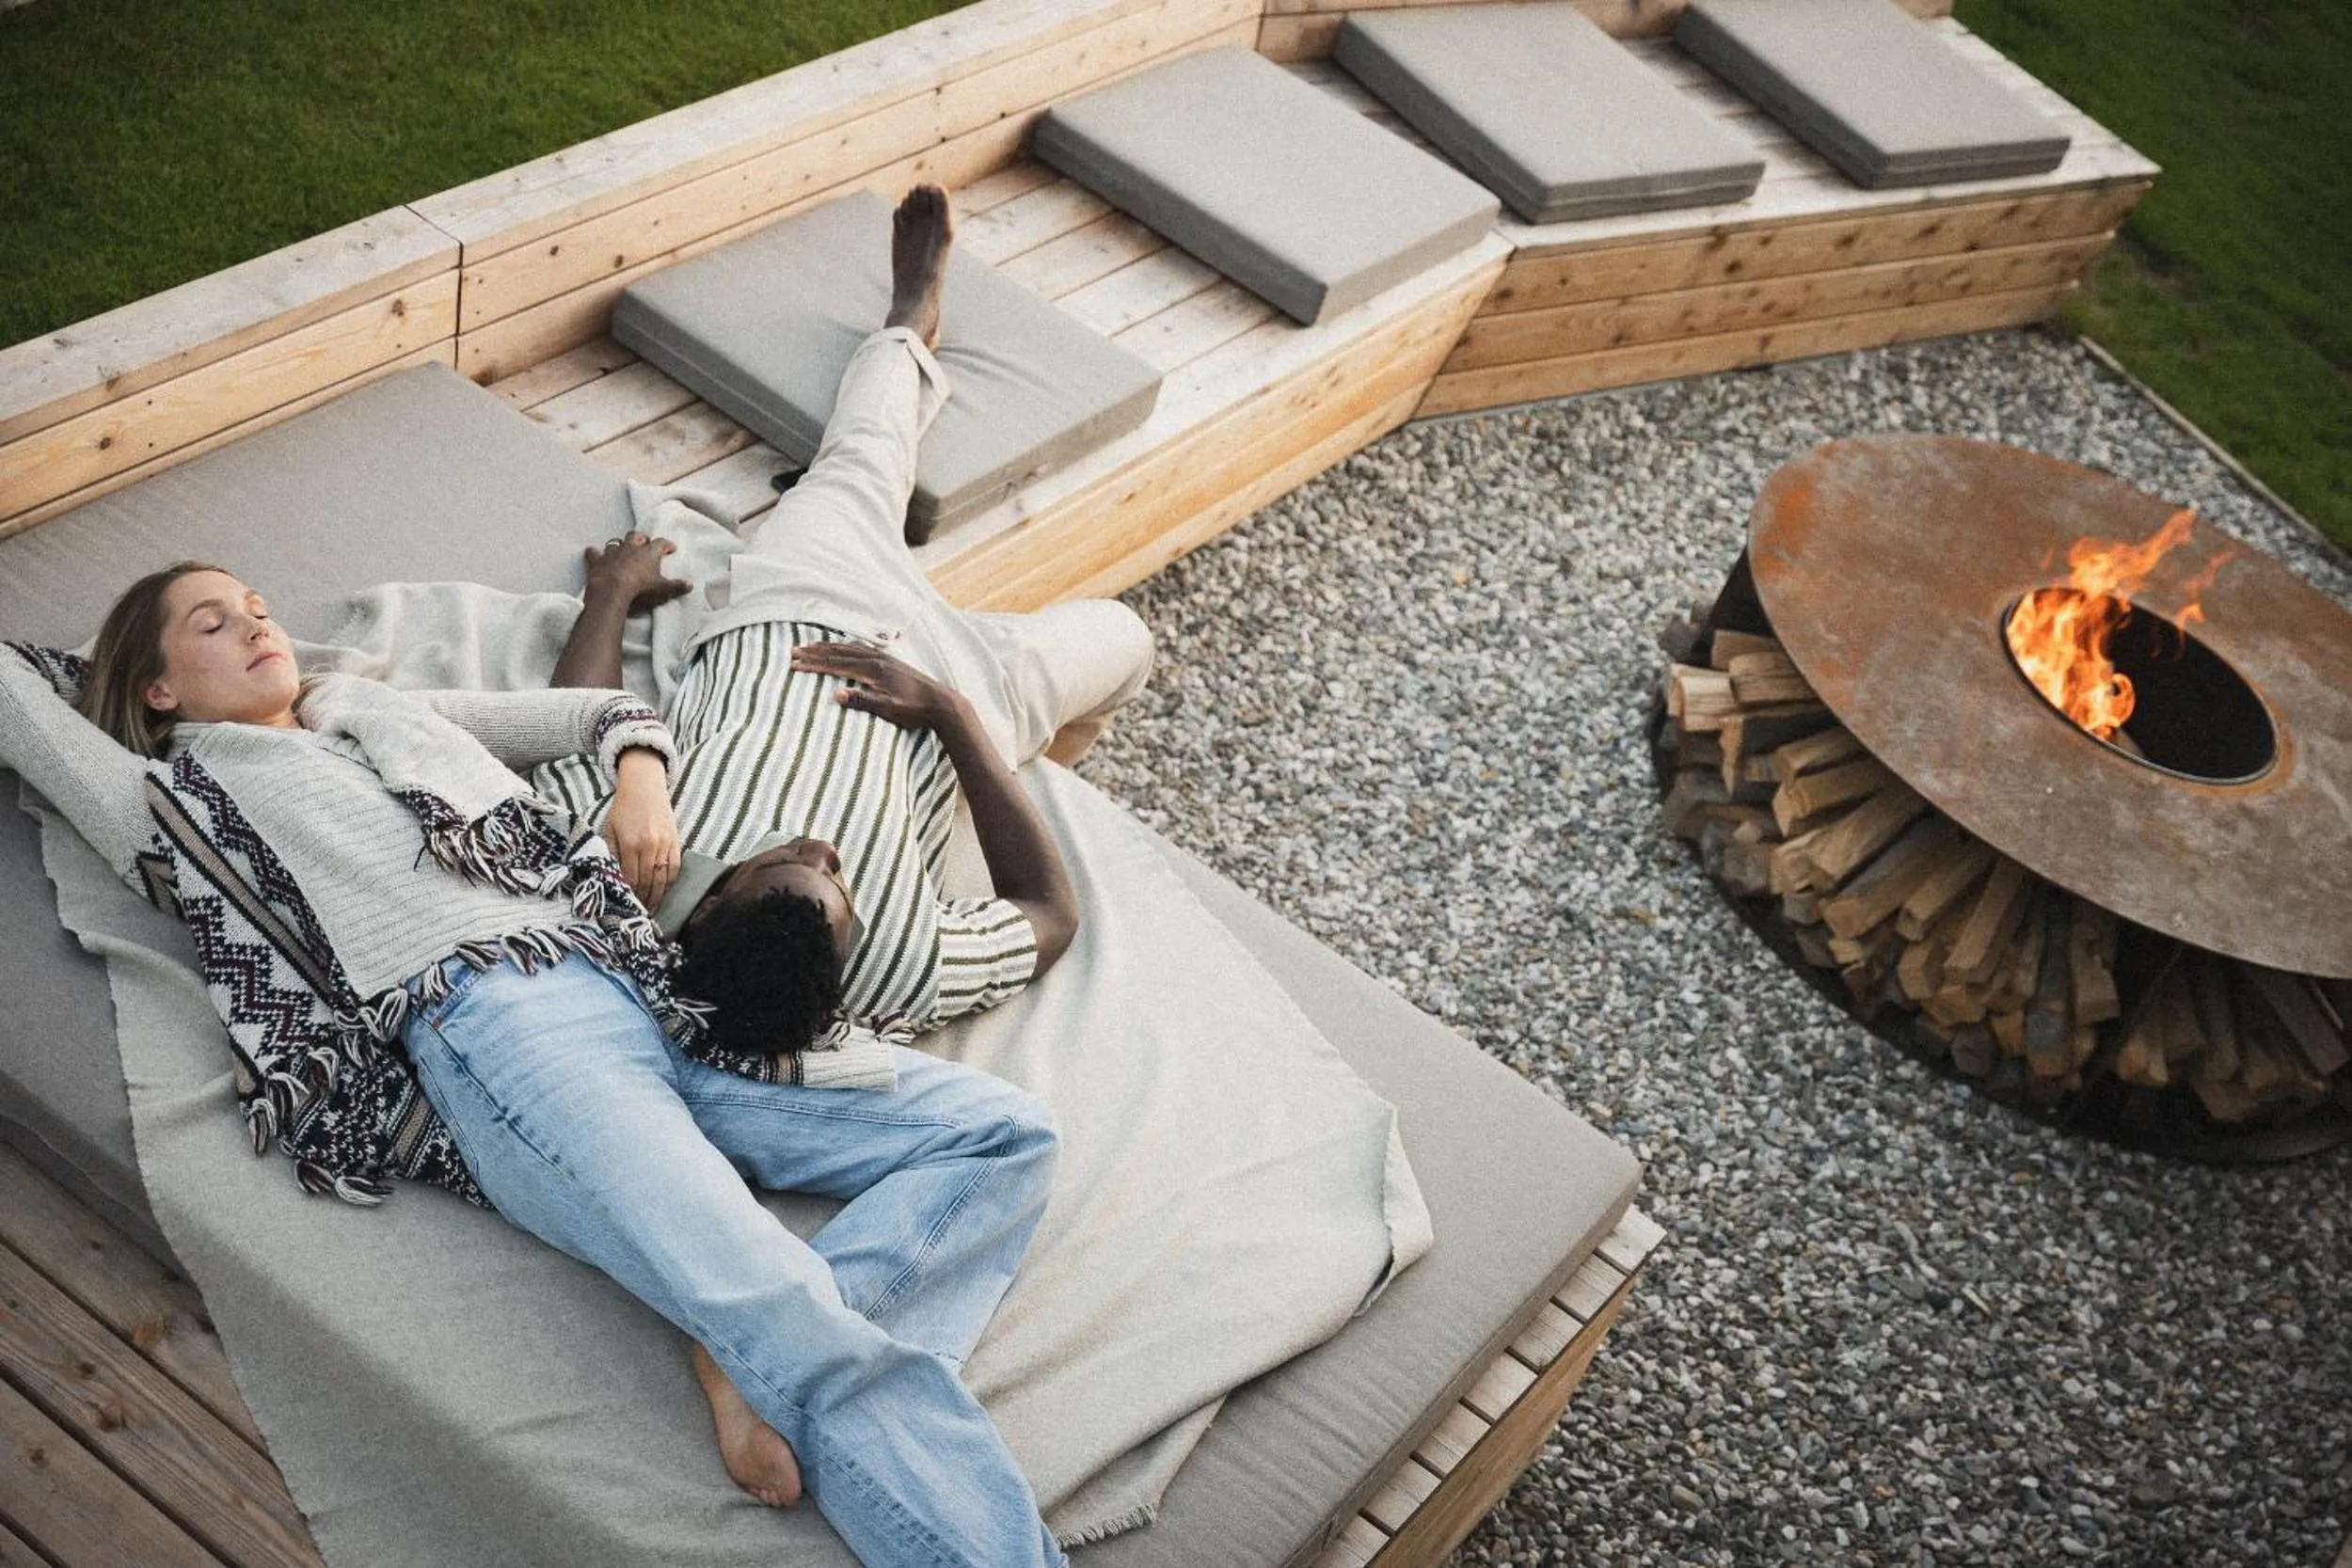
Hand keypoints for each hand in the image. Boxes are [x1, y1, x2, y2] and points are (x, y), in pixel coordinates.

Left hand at [583, 532, 691, 614]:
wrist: (612, 591)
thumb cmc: (640, 589)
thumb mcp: (663, 590)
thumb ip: (676, 586)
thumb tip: (690, 584)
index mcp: (649, 552)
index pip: (661, 543)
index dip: (666, 545)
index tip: (671, 548)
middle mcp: (630, 548)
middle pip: (636, 536)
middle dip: (641, 538)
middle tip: (645, 542)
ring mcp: (612, 553)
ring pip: (616, 542)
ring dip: (619, 545)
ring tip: (622, 549)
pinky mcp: (597, 561)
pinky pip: (594, 553)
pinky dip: (594, 553)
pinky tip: (593, 552)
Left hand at [607, 748, 680, 906]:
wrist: (645, 785)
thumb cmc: (623, 807)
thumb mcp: (609, 829)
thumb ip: (610, 853)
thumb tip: (612, 877)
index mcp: (630, 843)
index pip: (630, 878)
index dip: (629, 895)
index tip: (626, 906)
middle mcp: (649, 846)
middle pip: (647, 882)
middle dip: (643, 900)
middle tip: (639, 914)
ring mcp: (665, 844)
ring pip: (663, 878)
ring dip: (657, 896)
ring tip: (652, 908)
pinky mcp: (676, 841)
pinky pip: (675, 867)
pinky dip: (670, 882)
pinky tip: (664, 891)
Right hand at [789, 640, 966, 732]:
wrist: (941, 702)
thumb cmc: (914, 709)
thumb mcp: (888, 709)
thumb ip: (862, 701)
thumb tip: (835, 694)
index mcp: (872, 670)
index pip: (835, 665)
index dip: (813, 664)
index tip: (794, 664)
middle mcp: (877, 659)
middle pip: (839, 652)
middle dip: (815, 652)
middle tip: (794, 651)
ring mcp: (884, 658)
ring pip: (850, 648)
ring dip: (829, 647)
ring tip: (812, 646)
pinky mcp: (891, 662)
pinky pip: (862, 649)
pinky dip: (846, 646)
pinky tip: (844, 648)